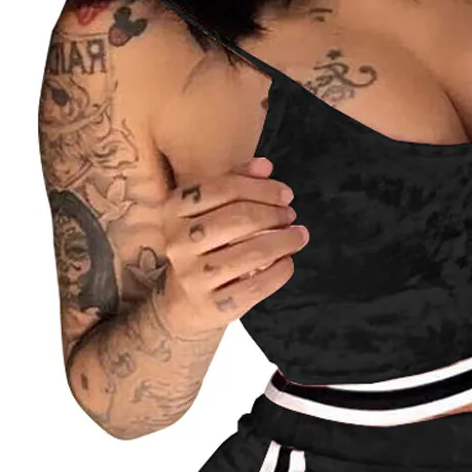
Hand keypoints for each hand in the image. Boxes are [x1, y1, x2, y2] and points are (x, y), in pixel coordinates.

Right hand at [155, 157, 308, 337]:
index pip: (224, 188)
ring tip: (298, 236)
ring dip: (284, 241)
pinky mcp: (214, 305)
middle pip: (239, 218)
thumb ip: (235, 183)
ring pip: (252, 252)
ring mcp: (194, 277)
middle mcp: (178, 243)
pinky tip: (288, 261)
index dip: (262, 188)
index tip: (286, 194)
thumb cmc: (203, 248)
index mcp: (174, 211)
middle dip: (274, 214)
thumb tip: (265, 166)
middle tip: (291, 215)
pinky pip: (257, 285)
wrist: (183, 304)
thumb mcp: (209, 212)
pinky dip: (280, 271)